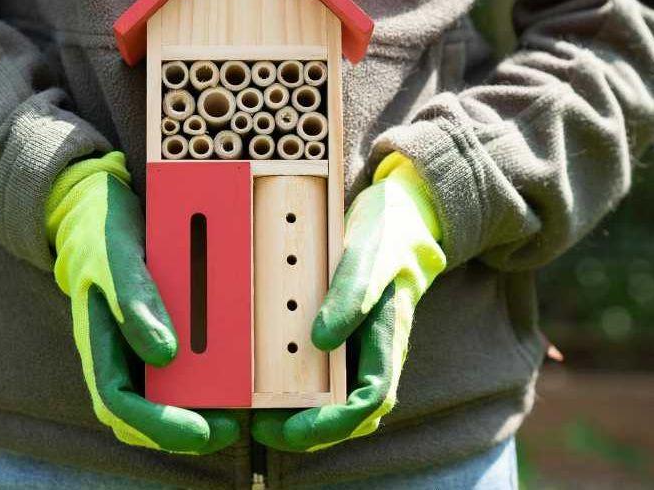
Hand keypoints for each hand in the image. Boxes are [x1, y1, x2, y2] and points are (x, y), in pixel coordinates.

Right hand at [47, 152, 239, 453]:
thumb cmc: (102, 233)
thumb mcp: (114, 257)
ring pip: (165, 403)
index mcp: (99, 345)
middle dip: (186, 433)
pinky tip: (242, 378)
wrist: (99, 211)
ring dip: (200, 414)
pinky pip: (183, 373)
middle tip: (233, 427)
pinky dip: (210, 383)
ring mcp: (138, 351)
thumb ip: (134, 302)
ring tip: (243, 414)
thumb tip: (166, 355)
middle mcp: (119, 357)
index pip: (121, 405)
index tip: (201, 431)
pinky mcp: (161, 338)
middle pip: (145, 419)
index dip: (160, 426)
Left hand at [252, 153, 445, 451]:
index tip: (293, 428)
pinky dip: (293, 393)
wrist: (399, 221)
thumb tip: (321, 341)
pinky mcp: (341, 343)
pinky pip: (320, 382)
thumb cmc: (387, 237)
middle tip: (259, 429)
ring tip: (255, 418)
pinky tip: (259, 386)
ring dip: (298, 419)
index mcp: (388, 341)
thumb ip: (352, 295)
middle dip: (306, 432)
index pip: (368, 402)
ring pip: (335, 406)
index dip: (331, 424)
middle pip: (348, 417)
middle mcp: (374, 354)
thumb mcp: (370, 256)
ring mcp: (359, 351)